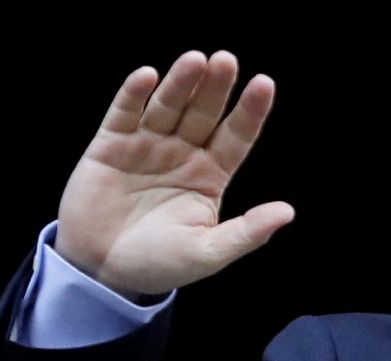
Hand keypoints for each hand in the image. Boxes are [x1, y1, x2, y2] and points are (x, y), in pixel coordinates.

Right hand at [56, 50, 294, 295]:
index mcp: (210, 175)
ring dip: (180, 83)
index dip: (250, 111)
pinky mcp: (110, 145)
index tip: (264, 84)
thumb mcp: (208, 252)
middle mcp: (183, 154)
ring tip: (195, 61)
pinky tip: (147, 76)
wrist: (102, 270)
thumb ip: (247, 232)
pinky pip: (124, 113)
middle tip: (227, 60)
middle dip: (216, 88)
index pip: (237, 136)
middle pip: (204, 113)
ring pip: (168, 106)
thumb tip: (288, 212)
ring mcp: (146, 146)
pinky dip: (134, 94)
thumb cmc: (160, 263)